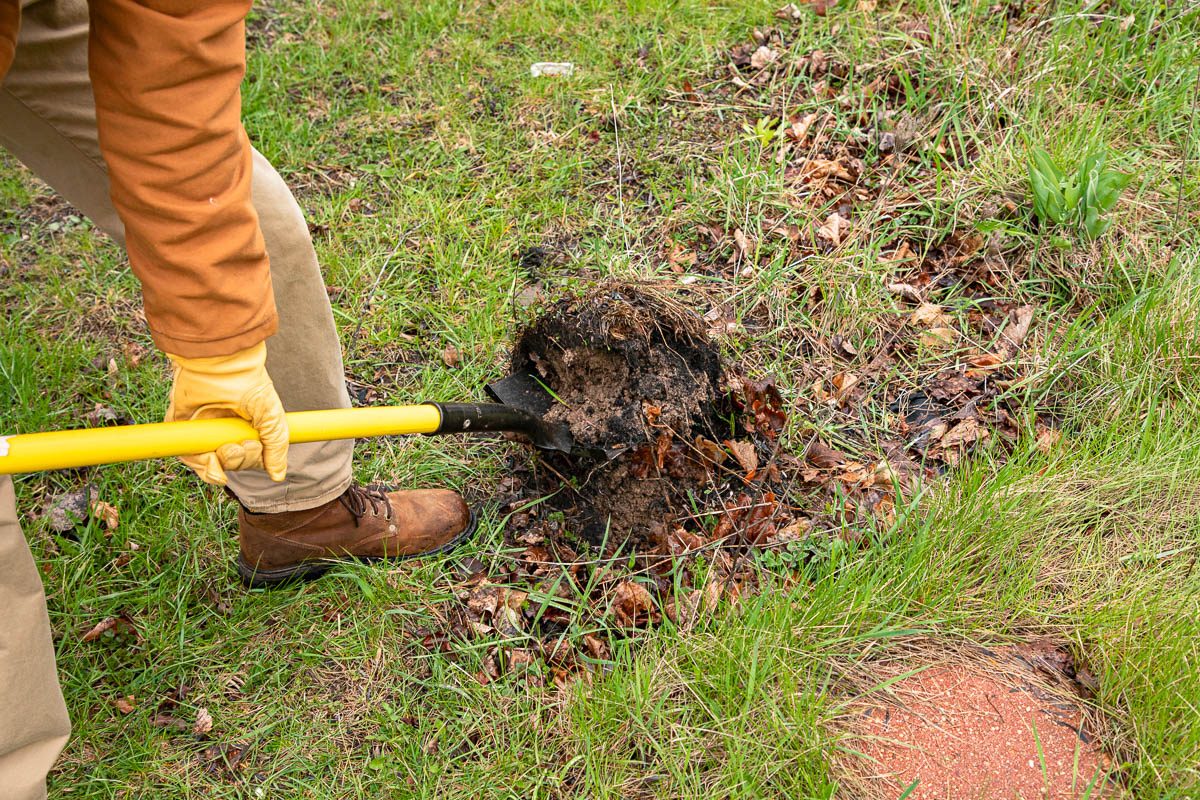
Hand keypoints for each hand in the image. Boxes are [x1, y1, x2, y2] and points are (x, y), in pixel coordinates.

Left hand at [165, 342, 288, 484]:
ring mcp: (203, 430)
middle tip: (242, 445)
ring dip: (221, 466)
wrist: (218, 364)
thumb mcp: (271, 417)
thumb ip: (276, 446)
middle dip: (239, 461)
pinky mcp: (183, 428)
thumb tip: (278, 476)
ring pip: (211, 466)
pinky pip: (190, 457)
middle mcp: (224, 430)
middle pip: (231, 464)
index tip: (254, 447)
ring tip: (227, 450)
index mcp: (246, 426)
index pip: (249, 457)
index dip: (252, 460)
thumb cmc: (247, 383)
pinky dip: (201, 464)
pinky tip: (211, 458)